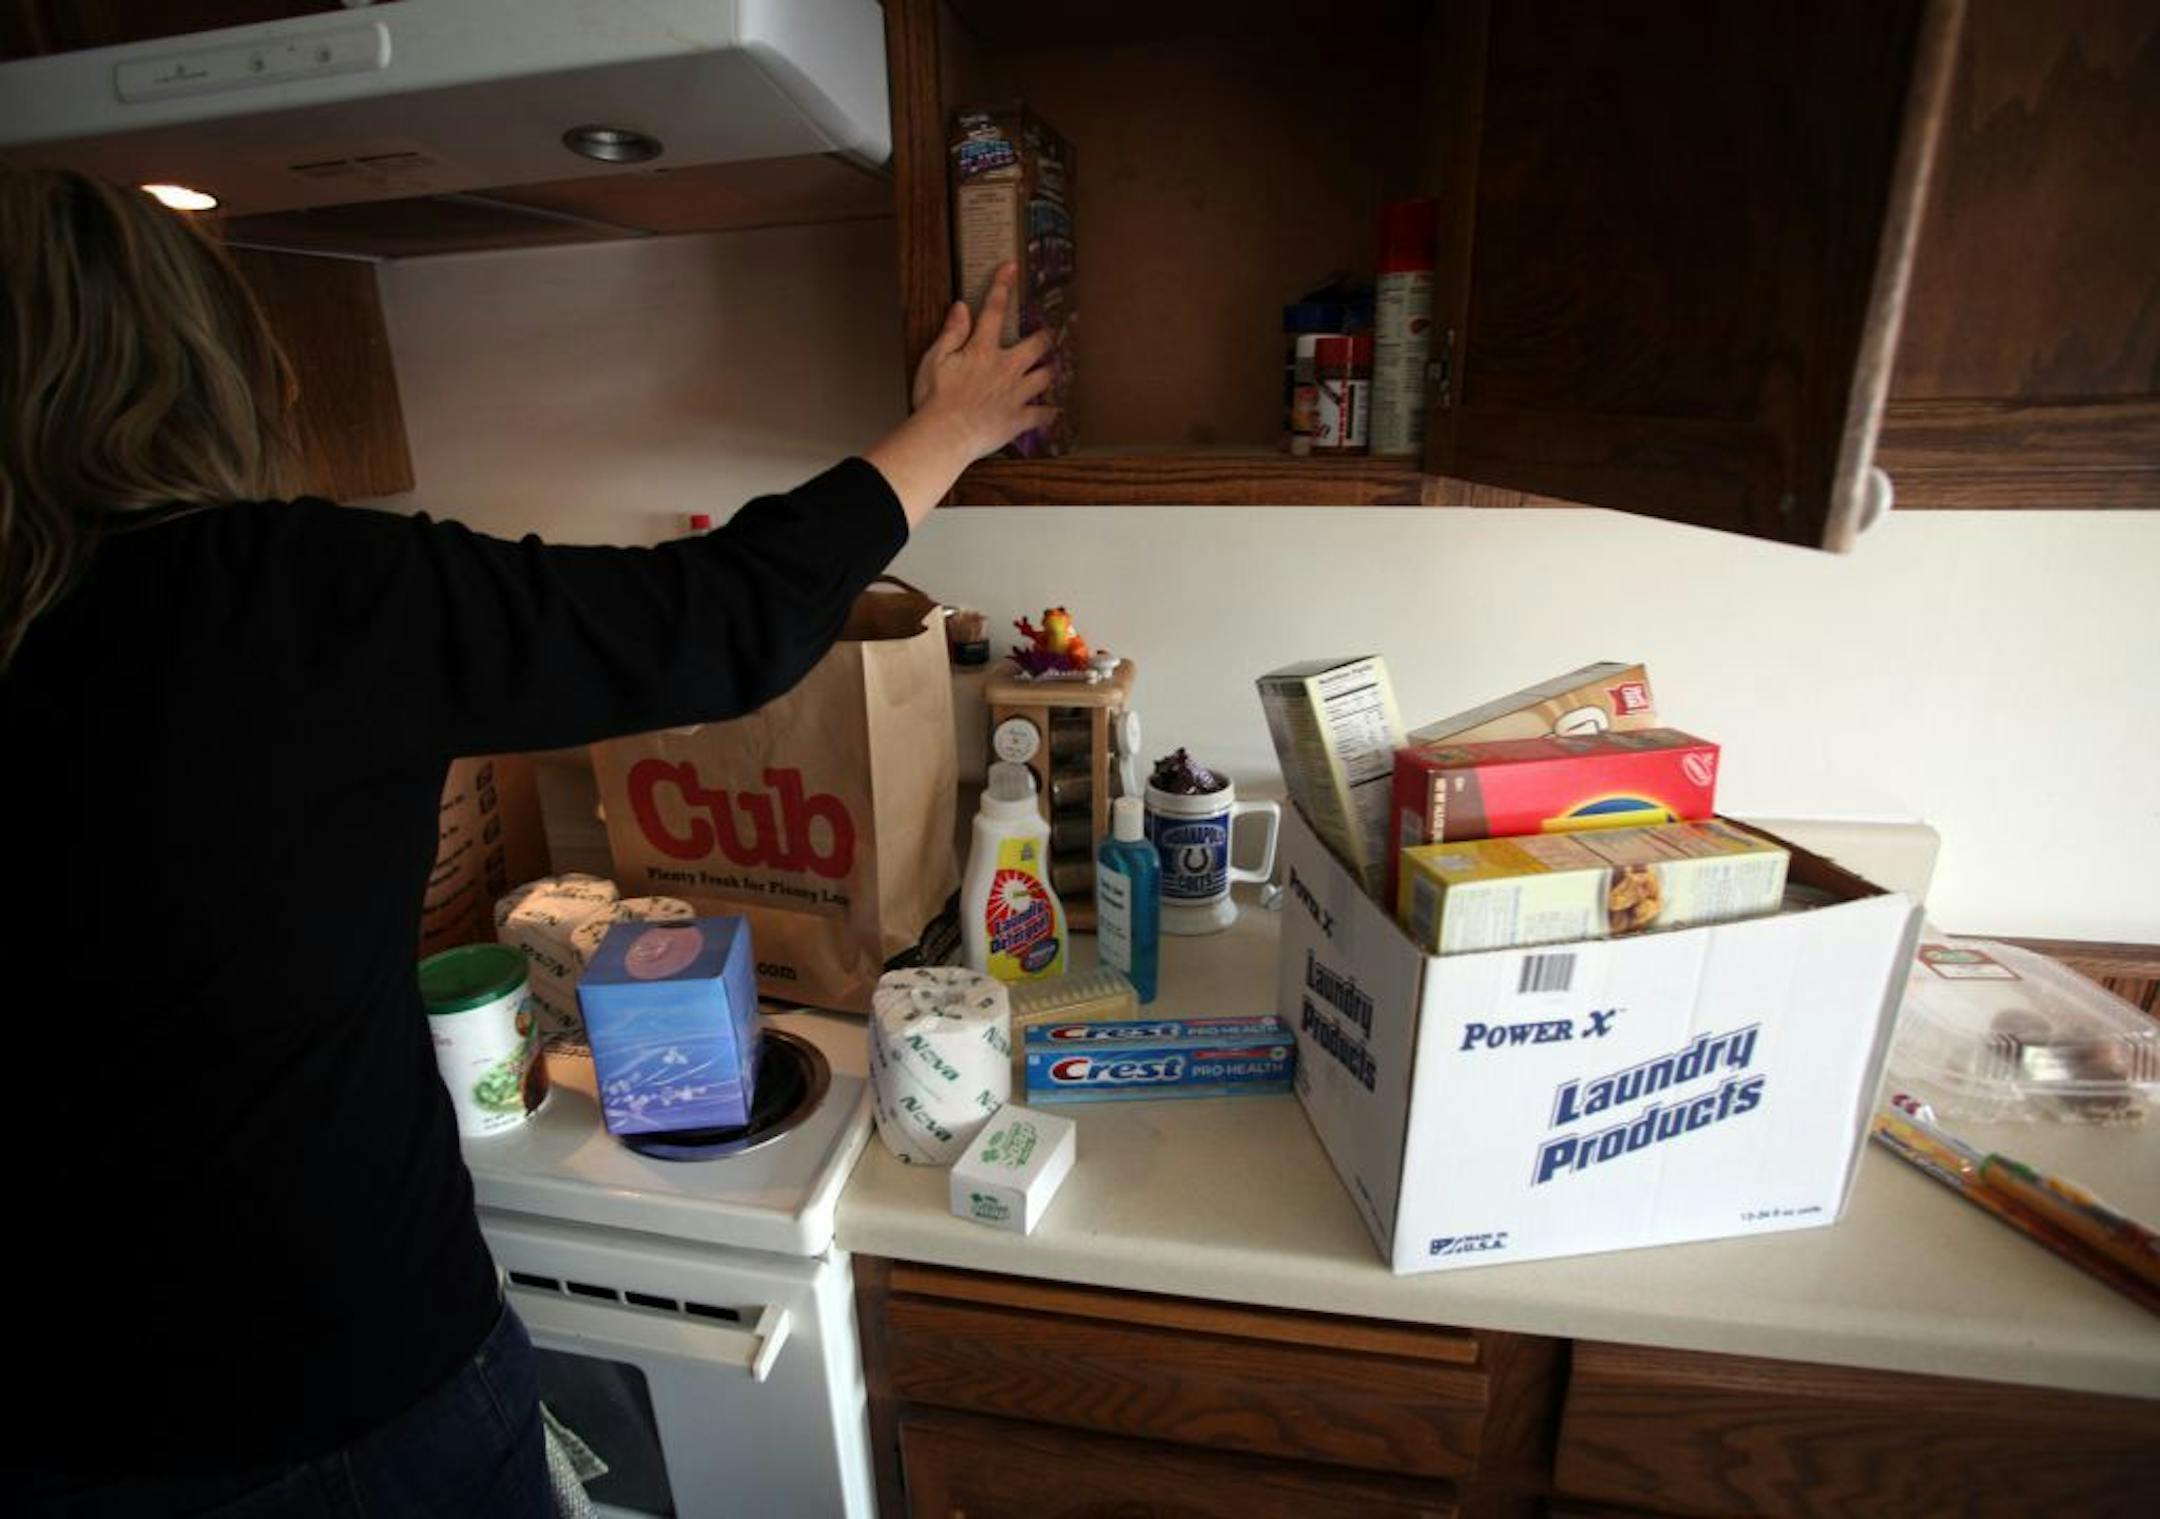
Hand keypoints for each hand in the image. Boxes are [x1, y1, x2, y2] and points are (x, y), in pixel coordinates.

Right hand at [865, 263, 1058, 525]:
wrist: (944, 436)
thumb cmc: (934, 399)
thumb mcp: (934, 359)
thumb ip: (951, 333)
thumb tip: (961, 307)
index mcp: (982, 350)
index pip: (993, 309)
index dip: (1002, 285)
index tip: (1012, 267)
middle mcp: (1005, 368)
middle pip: (1035, 346)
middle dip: (1044, 337)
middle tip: (1049, 333)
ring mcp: (1015, 395)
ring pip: (1044, 377)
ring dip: (1050, 371)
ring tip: (1053, 368)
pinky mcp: (1017, 420)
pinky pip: (1041, 415)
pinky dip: (1049, 413)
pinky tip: (1055, 412)